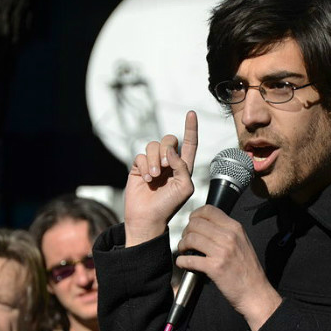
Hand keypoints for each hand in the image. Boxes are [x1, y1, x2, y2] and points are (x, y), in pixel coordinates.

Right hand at [124, 111, 198, 246]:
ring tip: (154, 177)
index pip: (189, 143)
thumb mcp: (184, 187)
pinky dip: (144, 166)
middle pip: (169, 139)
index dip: (191, 128)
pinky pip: (141, 155)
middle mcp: (169, 162)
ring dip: (154, 160)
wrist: (148, 217)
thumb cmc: (169, 205)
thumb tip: (170, 150)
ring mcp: (153, 163)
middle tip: (164, 168)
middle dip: (166, 149)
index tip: (191, 113)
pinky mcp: (139, 167)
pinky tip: (146, 180)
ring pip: (153, 145)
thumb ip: (182, 166)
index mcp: (183, 166)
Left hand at [176, 205, 281, 330]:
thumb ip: (227, 231)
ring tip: (184, 251)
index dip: (195, 215)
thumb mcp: (242, 242)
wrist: (256, 292)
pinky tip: (183, 263)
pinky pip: (189, 259)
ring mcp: (222, 252)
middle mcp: (229, 236)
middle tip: (186, 240)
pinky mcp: (215, 268)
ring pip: (190, 239)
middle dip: (186, 231)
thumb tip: (205, 224)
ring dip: (182, 245)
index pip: (209, 210)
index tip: (191, 223)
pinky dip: (182, 261)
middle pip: (196, 223)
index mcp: (235, 228)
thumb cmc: (248, 270)